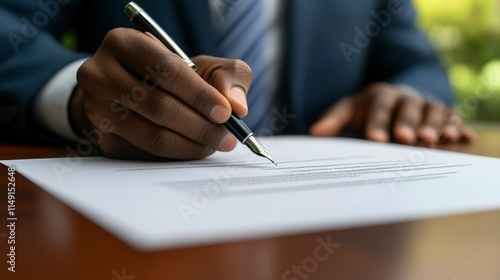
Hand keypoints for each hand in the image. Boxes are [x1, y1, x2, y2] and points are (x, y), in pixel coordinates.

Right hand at [71, 28, 251, 159]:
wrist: (132, 89)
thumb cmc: (172, 75)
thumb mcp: (202, 64)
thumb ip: (228, 75)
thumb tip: (238, 105)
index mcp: (124, 43)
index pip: (166, 70)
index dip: (200, 94)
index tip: (226, 113)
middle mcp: (100, 73)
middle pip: (158, 106)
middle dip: (201, 126)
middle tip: (227, 137)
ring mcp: (97, 108)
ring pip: (151, 135)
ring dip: (191, 145)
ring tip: (215, 144)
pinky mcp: (102, 137)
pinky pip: (145, 153)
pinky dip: (176, 154)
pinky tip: (194, 149)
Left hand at [309, 83, 474, 144]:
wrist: (392, 100)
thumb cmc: (366, 110)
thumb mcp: (348, 111)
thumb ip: (333, 120)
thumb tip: (314, 133)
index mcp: (380, 95)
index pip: (379, 106)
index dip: (377, 122)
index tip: (375, 140)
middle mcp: (405, 98)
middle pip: (409, 107)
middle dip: (408, 124)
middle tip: (406, 140)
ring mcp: (425, 105)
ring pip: (434, 112)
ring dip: (435, 126)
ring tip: (435, 141)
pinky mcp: (443, 116)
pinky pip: (453, 119)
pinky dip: (458, 128)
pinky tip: (462, 139)